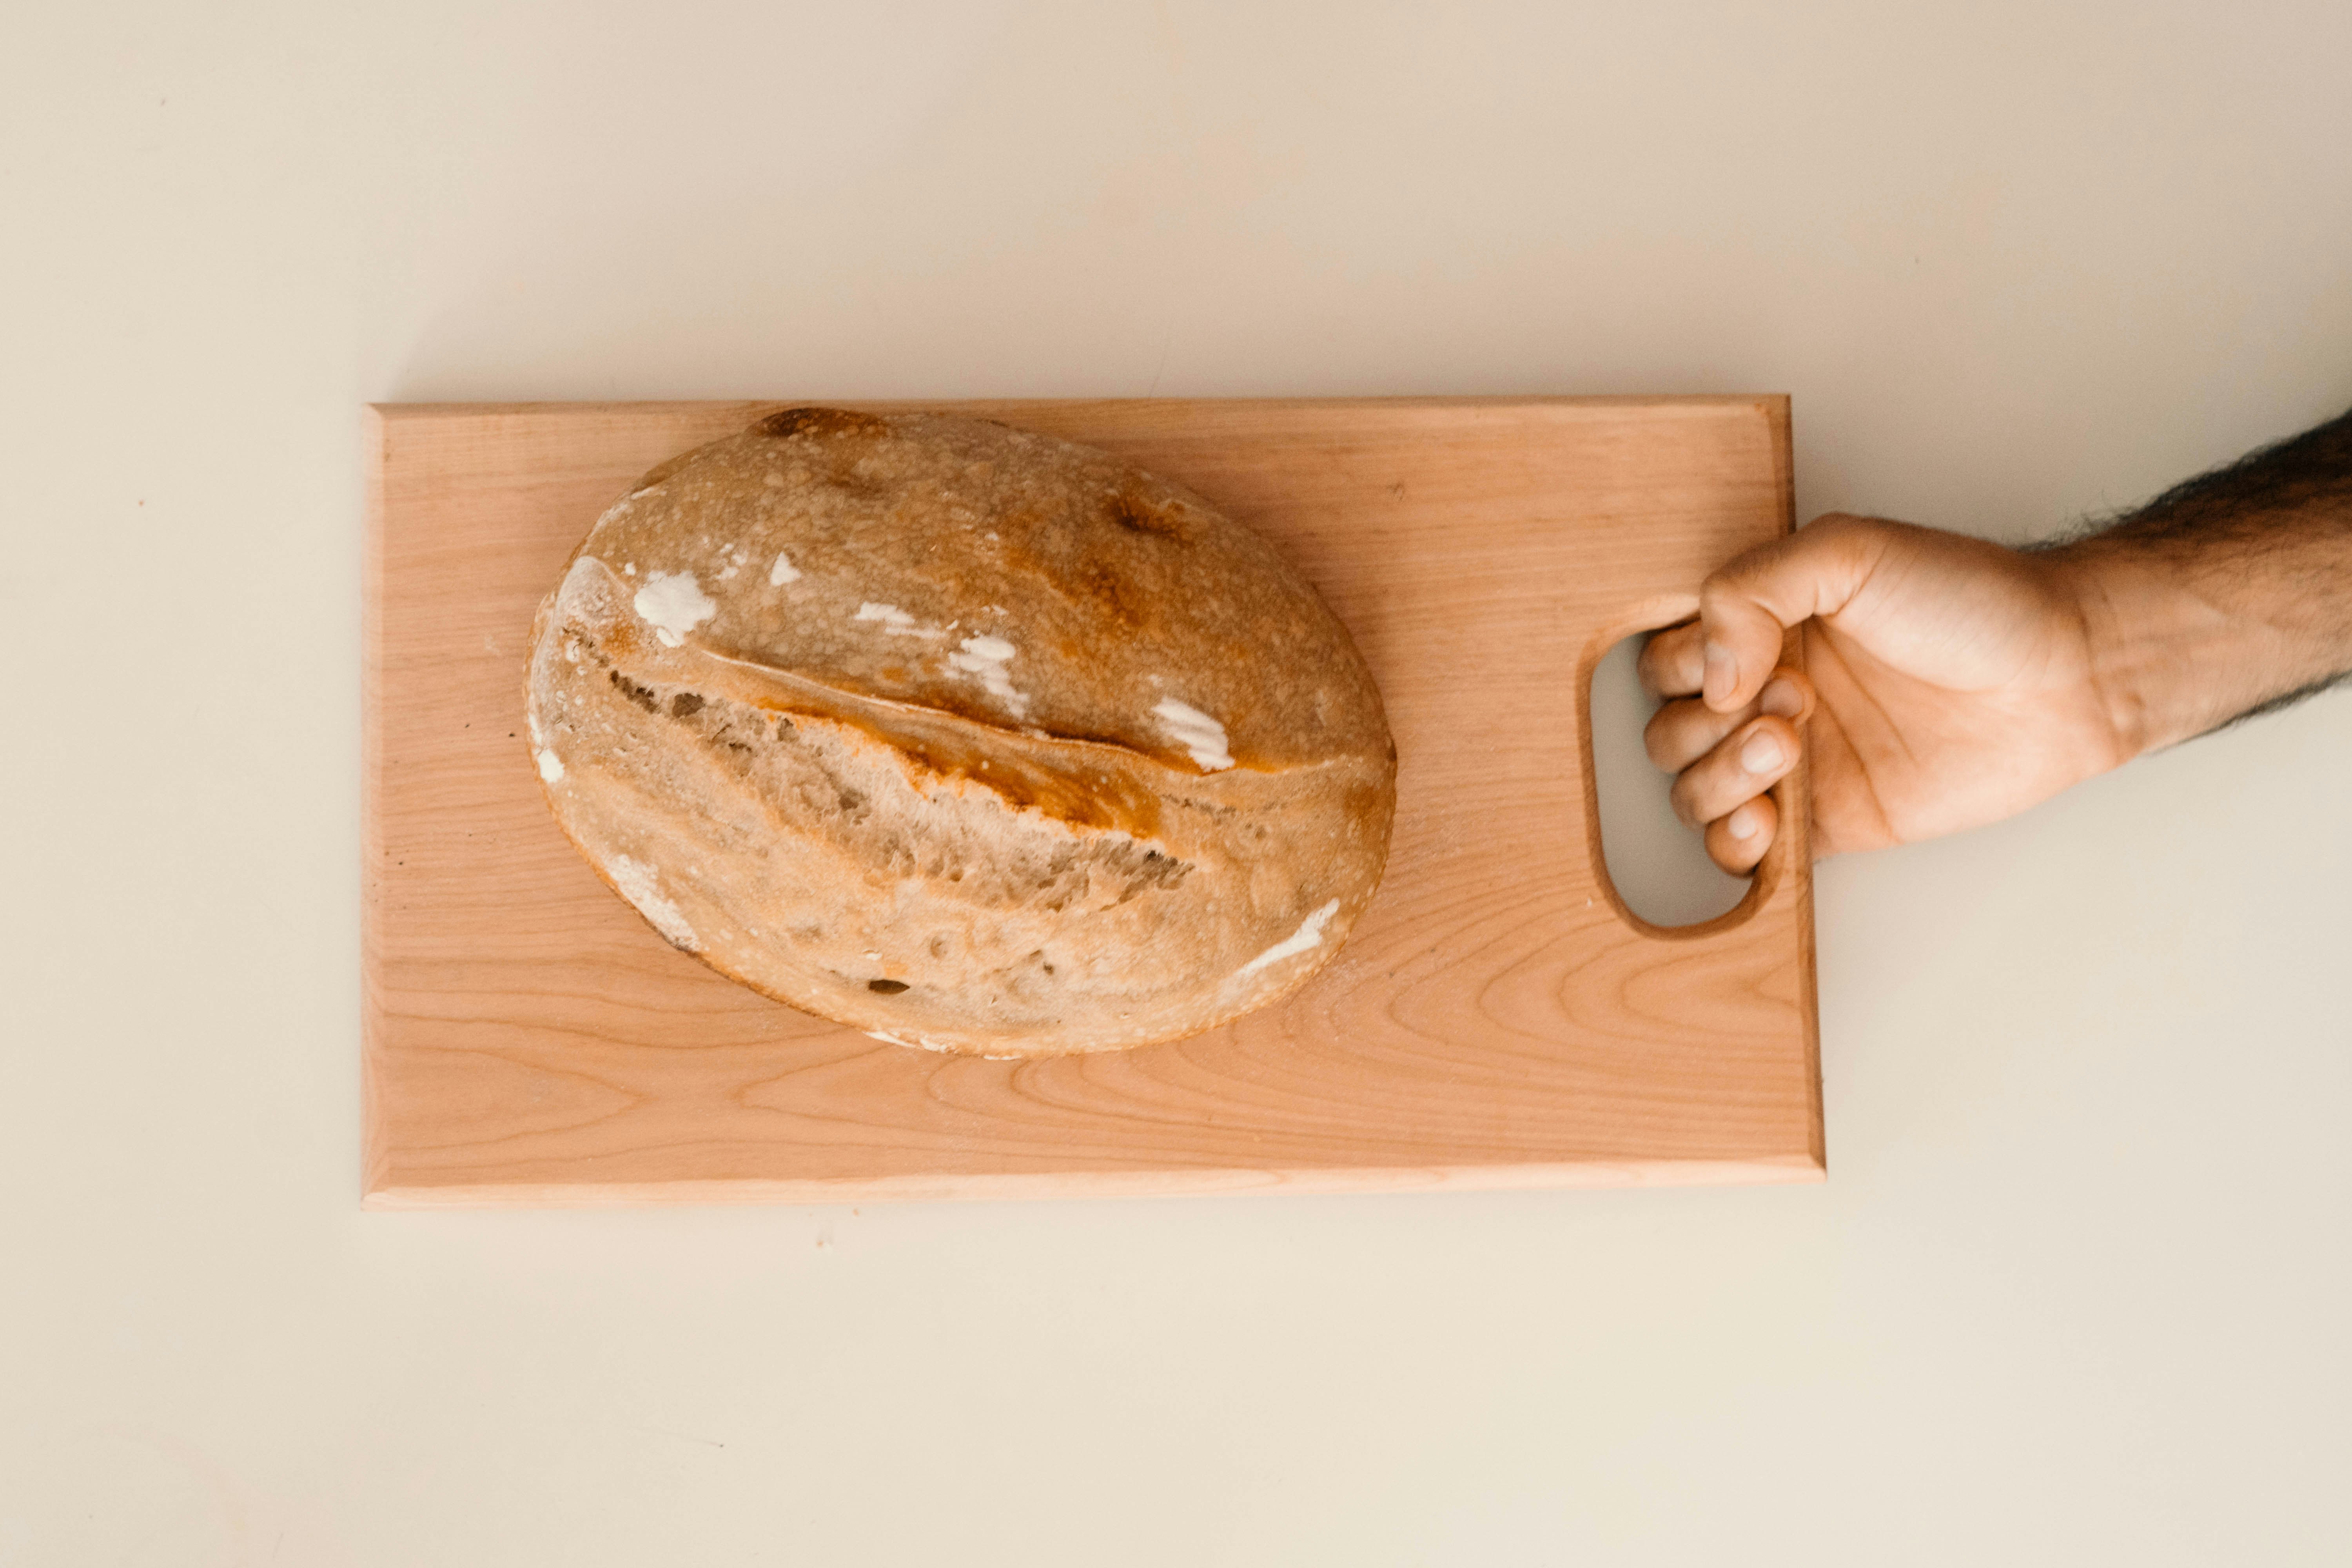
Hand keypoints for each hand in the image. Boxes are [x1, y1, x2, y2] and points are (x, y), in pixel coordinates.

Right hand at [1638, 514, 2131, 870]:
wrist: (2065, 677)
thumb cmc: (1973, 601)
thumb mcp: (1851, 551)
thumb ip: (1753, 586)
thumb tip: (1710, 670)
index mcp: (1763, 628)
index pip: (1665, 658)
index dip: (1688, 664)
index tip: (1751, 656)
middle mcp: (1768, 694)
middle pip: (1668, 732)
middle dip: (1708, 725)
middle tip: (1792, 700)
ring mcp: (1794, 764)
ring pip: (1692, 793)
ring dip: (1720, 780)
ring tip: (1791, 749)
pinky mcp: (1827, 823)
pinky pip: (1744, 853)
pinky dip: (1735, 846)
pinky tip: (1766, 822)